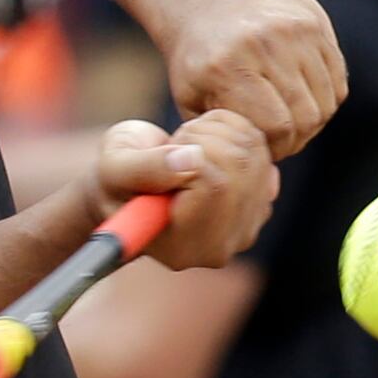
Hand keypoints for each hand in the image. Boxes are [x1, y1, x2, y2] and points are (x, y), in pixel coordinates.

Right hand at [90, 109, 276, 271]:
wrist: (132, 187)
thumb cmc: (117, 181)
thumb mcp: (114, 169)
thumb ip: (145, 168)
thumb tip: (192, 160)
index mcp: (184, 247)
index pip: (215, 186)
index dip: (194, 152)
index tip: (167, 151)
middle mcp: (221, 245)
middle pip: (241, 165)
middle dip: (205, 137)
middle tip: (175, 146)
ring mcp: (246, 225)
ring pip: (254, 150)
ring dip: (217, 131)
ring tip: (185, 146)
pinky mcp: (260, 200)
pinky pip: (262, 147)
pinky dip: (234, 131)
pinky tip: (205, 145)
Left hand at [158, 0, 345, 160]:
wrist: (208, 1)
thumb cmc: (198, 64)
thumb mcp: (192, 104)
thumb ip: (220, 139)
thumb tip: (248, 176)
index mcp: (228, 66)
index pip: (277, 127)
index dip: (276, 148)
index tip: (264, 150)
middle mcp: (264, 42)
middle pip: (306, 115)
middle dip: (297, 138)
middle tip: (282, 141)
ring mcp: (293, 27)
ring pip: (327, 99)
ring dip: (313, 119)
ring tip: (291, 121)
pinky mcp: (313, 19)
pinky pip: (337, 77)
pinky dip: (325, 96)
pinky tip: (302, 97)